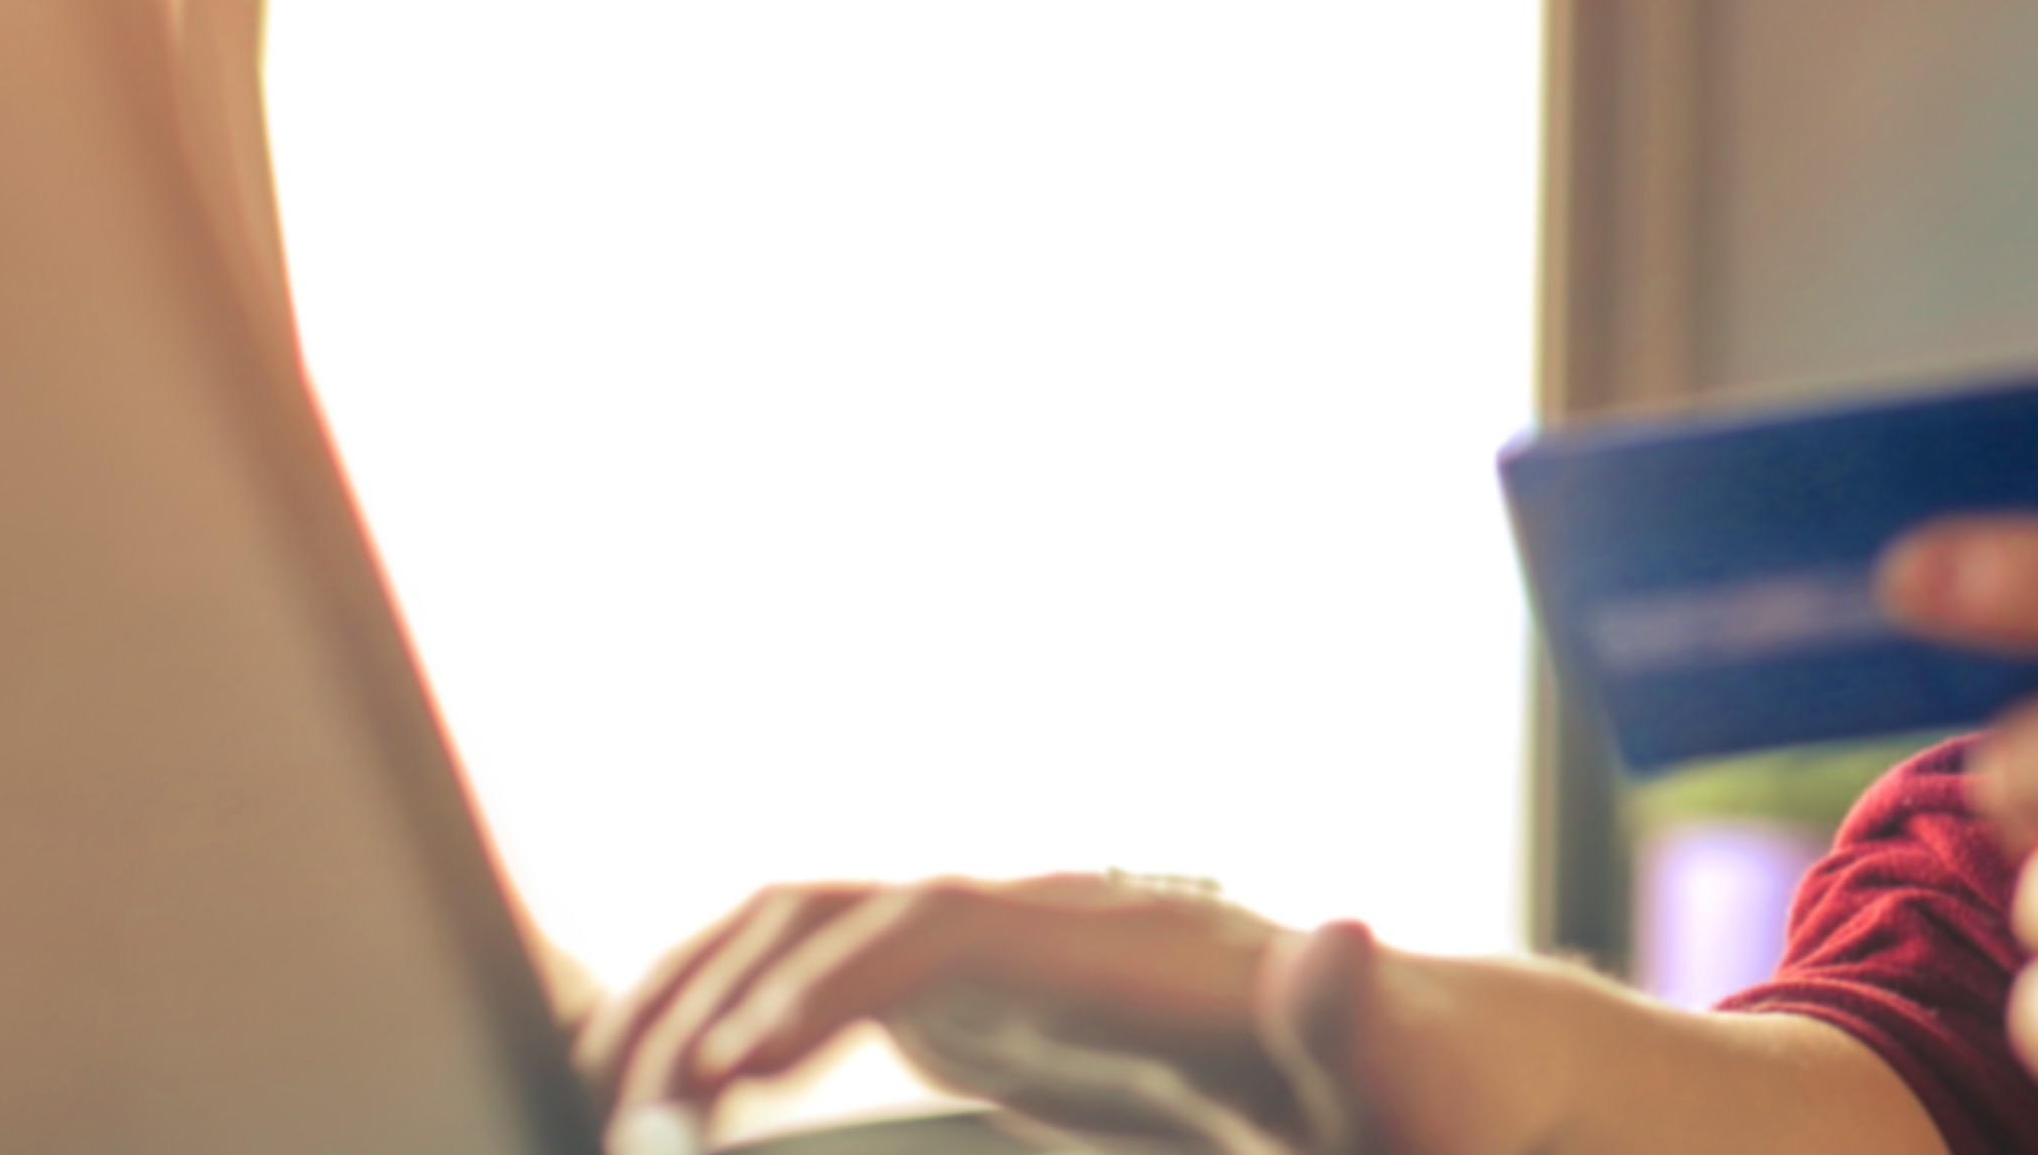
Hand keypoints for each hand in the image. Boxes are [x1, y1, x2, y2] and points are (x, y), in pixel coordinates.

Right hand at [573, 875, 1437, 1153]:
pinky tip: (664, 1093)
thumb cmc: (1413, 1091)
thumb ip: (1355, 1021)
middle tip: (630, 1123)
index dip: (824, 987)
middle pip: (839, 914)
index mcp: (1123, 943)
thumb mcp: (1399, 1082)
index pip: (937, 927)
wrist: (1427, 1060)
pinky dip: (728, 1010)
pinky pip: (822, 975)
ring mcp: (1010, 950)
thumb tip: (1340, 937)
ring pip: (805, 928)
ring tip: (610, 1105)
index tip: (729, 1082)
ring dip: (694, 996)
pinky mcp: (987, 999)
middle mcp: (1050, 920)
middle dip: (713, 1001)